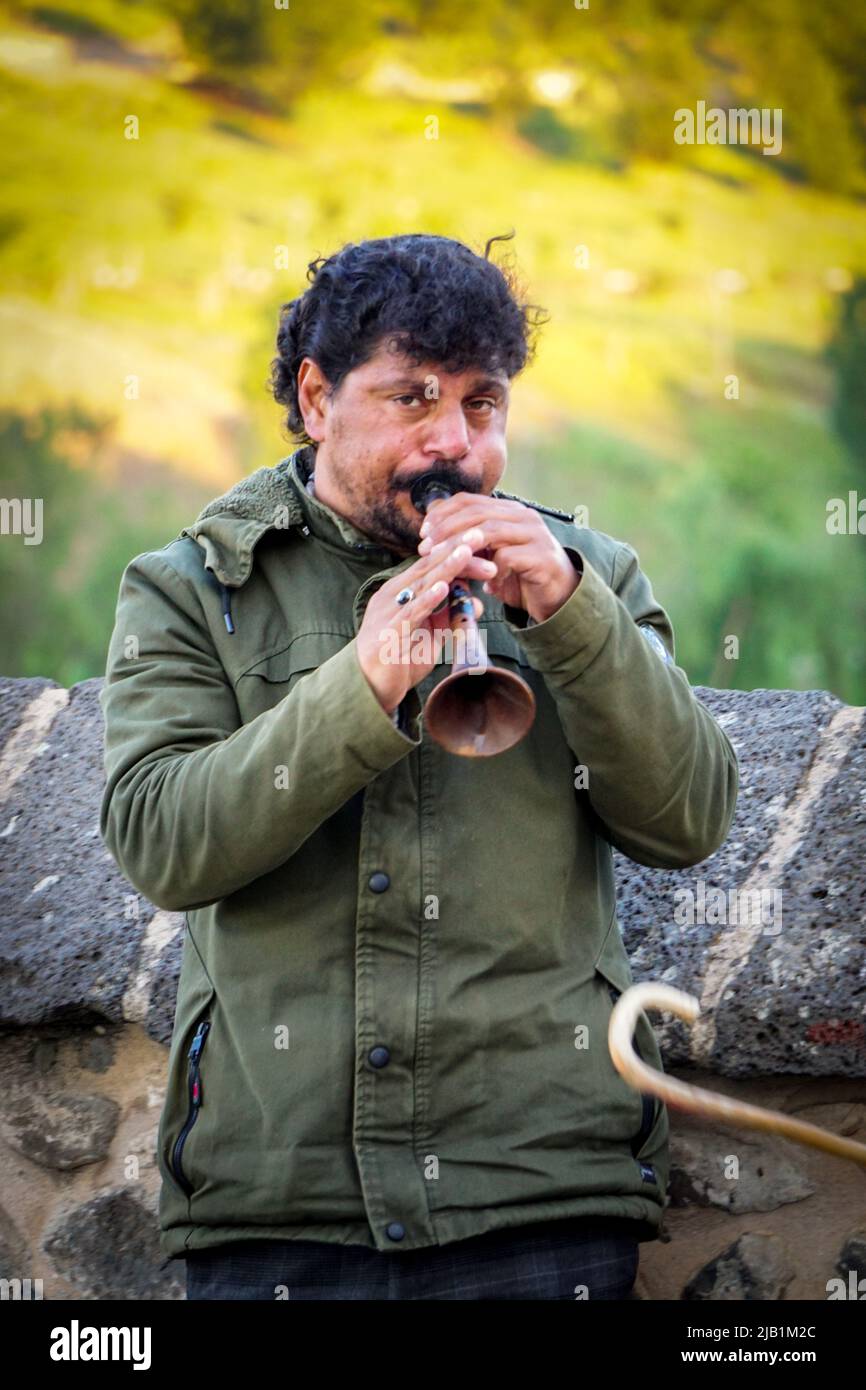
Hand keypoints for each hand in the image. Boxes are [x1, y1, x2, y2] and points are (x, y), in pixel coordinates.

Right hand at [355, 529, 494, 714]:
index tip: (482, 541)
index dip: (457, 552)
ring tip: (466, 552)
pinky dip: (427, 599)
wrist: (370, 688)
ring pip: (421, 585)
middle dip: (456, 551)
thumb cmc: (400, 659)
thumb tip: (475, 600)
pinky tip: (443, 588)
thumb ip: (450, 615)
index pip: (433, 565)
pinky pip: (411, 613)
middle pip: (429, 567)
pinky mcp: (390, 632)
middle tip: (480, 535)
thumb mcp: (431, 634)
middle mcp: (394, 595)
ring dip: (446, 568)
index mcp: (403, 591)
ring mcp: (390, 611)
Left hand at [417, 493, 579, 622]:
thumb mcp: (489, 556)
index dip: (442, 513)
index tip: (423, 532)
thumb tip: (432, 532)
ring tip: (444, 561)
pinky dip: (491, 570)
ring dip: (462, 546)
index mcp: (508, 511)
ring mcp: (534, 534)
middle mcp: (522, 516)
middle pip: (476, 512)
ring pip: (489, 530)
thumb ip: (469, 544)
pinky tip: (486, 584)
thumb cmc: (518, 577)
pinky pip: (508, 557)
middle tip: (426, 547)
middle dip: (446, 529)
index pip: (469, 501)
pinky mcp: (542, 556)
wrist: (558, 597)